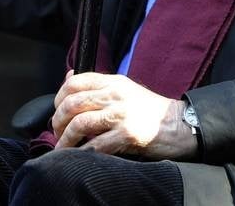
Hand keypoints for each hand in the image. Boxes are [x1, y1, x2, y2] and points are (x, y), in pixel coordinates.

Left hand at [51, 71, 197, 159]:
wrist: (178, 125)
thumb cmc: (149, 110)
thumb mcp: (124, 88)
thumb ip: (98, 85)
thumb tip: (68, 78)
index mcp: (113, 81)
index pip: (74, 82)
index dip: (59, 97)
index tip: (57, 110)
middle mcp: (115, 94)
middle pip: (72, 103)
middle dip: (58, 121)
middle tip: (57, 132)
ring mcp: (121, 114)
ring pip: (80, 124)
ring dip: (66, 138)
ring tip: (63, 147)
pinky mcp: (128, 134)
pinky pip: (96, 145)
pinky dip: (82, 152)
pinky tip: (79, 155)